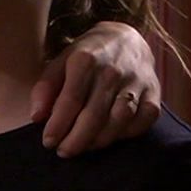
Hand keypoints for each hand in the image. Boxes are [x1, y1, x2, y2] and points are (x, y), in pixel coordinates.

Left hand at [33, 21, 160, 156]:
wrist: (126, 38)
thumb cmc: (87, 56)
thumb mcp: (60, 62)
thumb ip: (45, 88)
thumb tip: (36, 117)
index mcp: (85, 60)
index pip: (70, 99)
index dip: (58, 125)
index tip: (48, 142)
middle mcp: (113, 70)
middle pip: (95, 114)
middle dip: (77, 139)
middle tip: (64, 152)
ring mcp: (136, 81)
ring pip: (119, 120)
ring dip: (100, 140)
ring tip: (84, 147)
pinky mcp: (154, 92)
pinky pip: (143, 121)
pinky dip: (127, 134)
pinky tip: (111, 137)